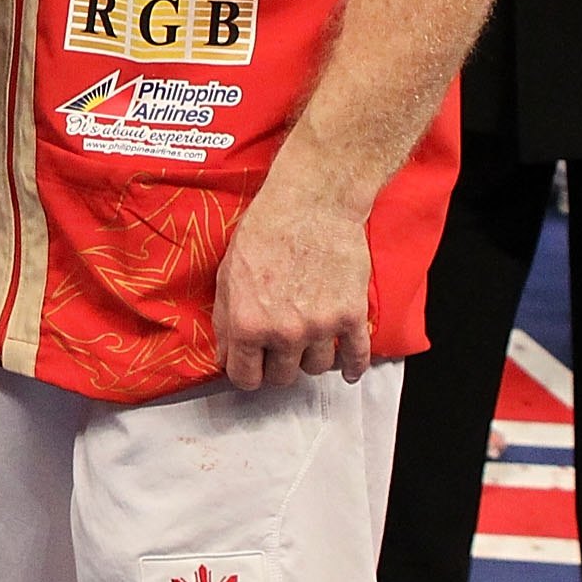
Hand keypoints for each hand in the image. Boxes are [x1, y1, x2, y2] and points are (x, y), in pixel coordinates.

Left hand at [212, 183, 371, 389]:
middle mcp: (283, 333)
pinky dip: (352, 366)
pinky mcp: (351, 316)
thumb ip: (226, 320)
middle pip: (281, 377)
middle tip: (278, 347)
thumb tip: (225, 356)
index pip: (244, 377)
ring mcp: (320, 328)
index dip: (246, 373)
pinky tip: (347, 368)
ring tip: (308, 337)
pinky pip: (355, 358)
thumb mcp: (227, 274)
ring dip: (310, 357)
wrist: (312, 204)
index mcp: (247, 324)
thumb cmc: (265, 231)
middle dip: (276, 364)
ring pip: (315, 369)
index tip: (252, 366)